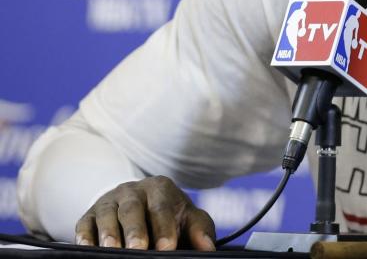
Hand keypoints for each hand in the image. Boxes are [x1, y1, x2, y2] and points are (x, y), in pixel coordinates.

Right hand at [74, 176, 215, 250]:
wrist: (139, 202)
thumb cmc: (168, 215)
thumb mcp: (188, 218)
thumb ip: (200, 230)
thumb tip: (208, 248)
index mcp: (160, 188)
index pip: (162, 207)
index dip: (164, 227)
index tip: (167, 247)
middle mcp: (132, 191)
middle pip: (132, 209)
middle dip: (135, 230)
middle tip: (138, 250)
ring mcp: (109, 201)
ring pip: (107, 215)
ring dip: (109, 234)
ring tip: (112, 251)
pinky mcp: (89, 214)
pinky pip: (84, 224)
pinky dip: (85, 236)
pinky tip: (88, 249)